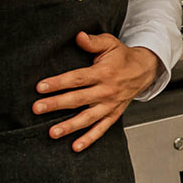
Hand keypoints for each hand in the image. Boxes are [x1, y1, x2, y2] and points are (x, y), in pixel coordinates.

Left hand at [34, 32, 162, 151]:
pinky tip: (75, 146)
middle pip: (78, 99)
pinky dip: (89, 139)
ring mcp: (110, 104)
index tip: (41, 87)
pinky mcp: (114, 114)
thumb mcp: (110, 44)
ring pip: (88, 117)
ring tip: (52, 132)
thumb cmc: (122, 57)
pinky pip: (102, 129)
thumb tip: (78, 36)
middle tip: (37, 108)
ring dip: (70, 126)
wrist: (144, 69)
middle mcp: (107, 90)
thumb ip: (93, 41)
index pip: (78, 78)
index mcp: (104, 72)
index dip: (59, 82)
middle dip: (56, 104)